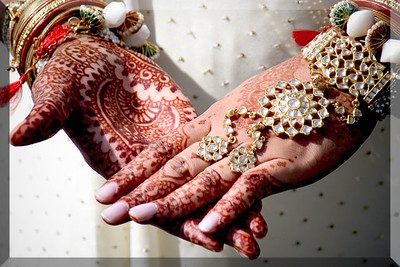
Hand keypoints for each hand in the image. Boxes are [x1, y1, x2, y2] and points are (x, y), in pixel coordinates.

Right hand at [10, 34, 266, 256]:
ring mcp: (173, 150)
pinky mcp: (191, 132)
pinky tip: (260, 190)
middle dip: (215, 224)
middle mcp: (152, 166)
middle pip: (185, 200)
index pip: (153, 199)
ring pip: (205, 184)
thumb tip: (20, 136)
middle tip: (244, 246)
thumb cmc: (74, 77)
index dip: (178, 219)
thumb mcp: (59, 94)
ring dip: (233, 206)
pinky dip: (236, 173)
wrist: (95, 59)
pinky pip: (216, 157)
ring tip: (259, 231)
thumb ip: (47, 115)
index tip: (206, 238)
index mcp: (124, 165)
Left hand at [117, 55, 374, 235]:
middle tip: (108, 211)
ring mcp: (252, 149)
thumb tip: (204, 152)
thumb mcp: (245, 109)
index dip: (135, 170)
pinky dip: (228, 208)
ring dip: (173, 199)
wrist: (334, 80)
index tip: (107, 189)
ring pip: (205, 177)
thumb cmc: (289, 95)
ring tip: (140, 215)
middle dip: (139, 189)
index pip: (165, 149)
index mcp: (216, 122)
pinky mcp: (282, 163)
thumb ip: (224, 132)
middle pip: (176, 166)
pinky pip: (250, 187)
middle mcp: (226, 135)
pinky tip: (206, 227)